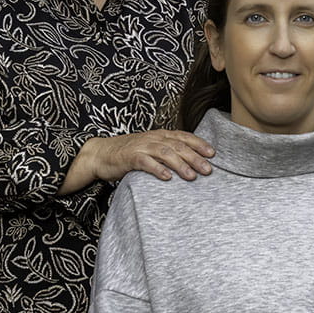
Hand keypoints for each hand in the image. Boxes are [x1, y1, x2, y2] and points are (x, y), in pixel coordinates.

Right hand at [85, 130, 214, 182]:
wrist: (101, 154)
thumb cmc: (129, 153)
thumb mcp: (150, 148)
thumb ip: (167, 151)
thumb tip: (191, 161)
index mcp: (159, 135)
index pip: (183, 137)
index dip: (199, 144)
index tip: (213, 154)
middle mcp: (152, 138)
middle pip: (178, 146)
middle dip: (195, 157)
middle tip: (208, 170)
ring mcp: (141, 147)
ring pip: (165, 153)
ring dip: (180, 164)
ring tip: (192, 176)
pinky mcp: (130, 157)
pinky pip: (146, 162)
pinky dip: (157, 169)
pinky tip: (167, 178)